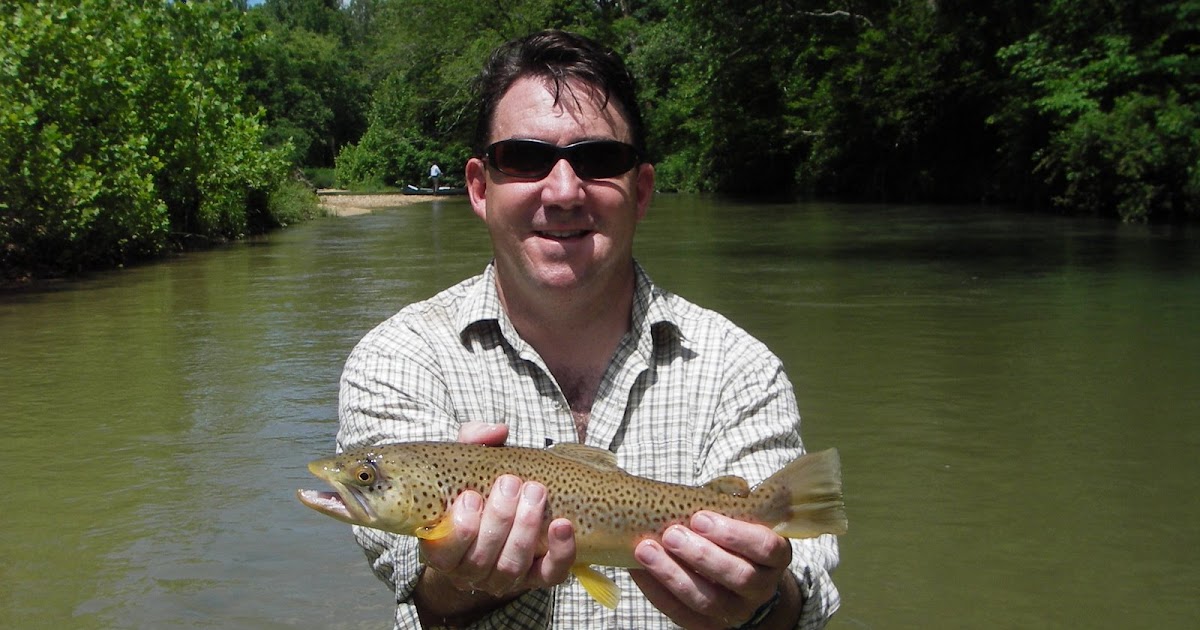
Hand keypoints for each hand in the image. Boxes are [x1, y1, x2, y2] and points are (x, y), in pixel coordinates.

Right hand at [413, 423, 576, 623]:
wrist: (501, 518)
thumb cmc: (479, 486)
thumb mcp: (467, 462)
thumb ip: (473, 441)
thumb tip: (498, 431)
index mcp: (442, 547)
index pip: (441, 553)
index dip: (457, 531)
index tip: (470, 496)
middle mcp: (469, 570)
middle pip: (480, 560)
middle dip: (498, 519)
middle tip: (510, 483)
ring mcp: (502, 578)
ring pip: (511, 567)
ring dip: (525, 529)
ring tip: (535, 493)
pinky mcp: (536, 578)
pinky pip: (549, 574)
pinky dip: (559, 552)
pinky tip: (563, 525)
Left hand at [631, 511, 796, 629]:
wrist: (732, 577)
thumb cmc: (730, 536)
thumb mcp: (738, 516)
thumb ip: (731, 502)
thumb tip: (731, 486)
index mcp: (774, 556)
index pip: (765, 548)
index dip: (733, 534)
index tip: (699, 517)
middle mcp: (761, 588)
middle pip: (738, 576)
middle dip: (701, 554)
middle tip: (671, 534)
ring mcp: (736, 610)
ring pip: (708, 600)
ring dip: (673, 574)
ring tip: (647, 550)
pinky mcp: (709, 626)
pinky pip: (683, 614)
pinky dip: (657, 591)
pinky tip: (639, 570)